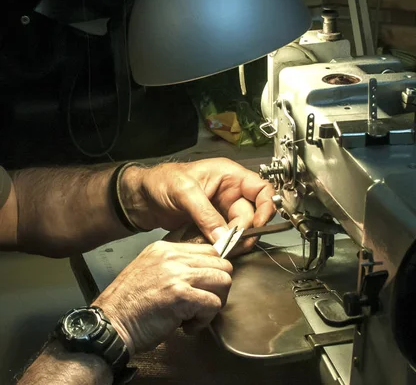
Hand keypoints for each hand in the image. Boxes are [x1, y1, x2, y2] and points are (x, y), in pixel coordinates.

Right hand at [93, 240, 232, 354]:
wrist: (109, 325)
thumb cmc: (129, 306)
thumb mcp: (150, 271)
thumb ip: (175, 266)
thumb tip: (204, 272)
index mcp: (165, 249)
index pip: (210, 250)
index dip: (212, 272)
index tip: (204, 289)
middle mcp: (173, 257)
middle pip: (222, 264)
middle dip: (218, 288)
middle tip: (203, 304)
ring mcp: (177, 275)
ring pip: (224, 281)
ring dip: (215, 303)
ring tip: (195, 315)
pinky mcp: (181, 296)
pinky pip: (214, 304)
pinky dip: (205, 320)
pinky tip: (188, 326)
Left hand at [121, 158, 274, 250]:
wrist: (141, 198)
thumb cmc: (160, 182)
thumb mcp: (184, 192)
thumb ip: (206, 214)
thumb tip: (224, 235)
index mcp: (229, 175)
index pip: (262, 189)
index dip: (266, 207)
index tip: (258, 224)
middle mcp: (230, 192)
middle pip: (252, 214)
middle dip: (243, 231)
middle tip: (232, 243)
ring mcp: (222, 210)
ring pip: (240, 229)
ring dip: (233, 241)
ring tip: (220, 248)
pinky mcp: (214, 225)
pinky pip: (226, 237)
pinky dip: (221, 245)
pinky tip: (212, 248)